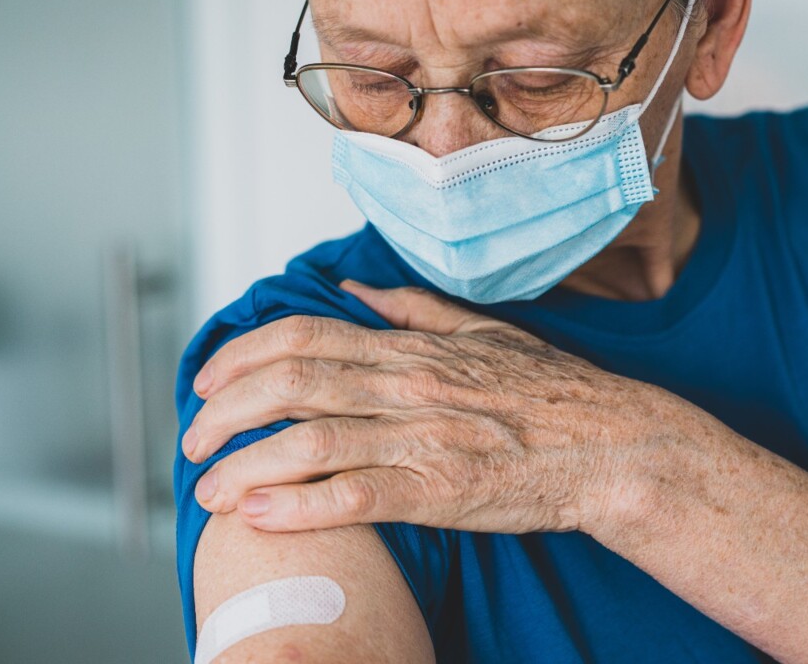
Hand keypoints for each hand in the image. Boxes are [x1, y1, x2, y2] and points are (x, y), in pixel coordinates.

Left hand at [183, 281, 703, 533]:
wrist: (613, 445)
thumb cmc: (554, 391)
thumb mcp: (485, 332)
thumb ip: (415, 310)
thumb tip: (355, 290)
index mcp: (414, 349)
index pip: (307, 337)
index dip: (244, 355)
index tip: (210, 380)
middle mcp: (410, 386)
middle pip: (292, 385)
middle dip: (226, 412)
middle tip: (194, 441)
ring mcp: (425, 438)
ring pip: (312, 440)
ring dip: (245, 465)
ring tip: (209, 490)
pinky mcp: (443, 489)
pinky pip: (357, 494)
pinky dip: (299, 506)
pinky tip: (260, 516)